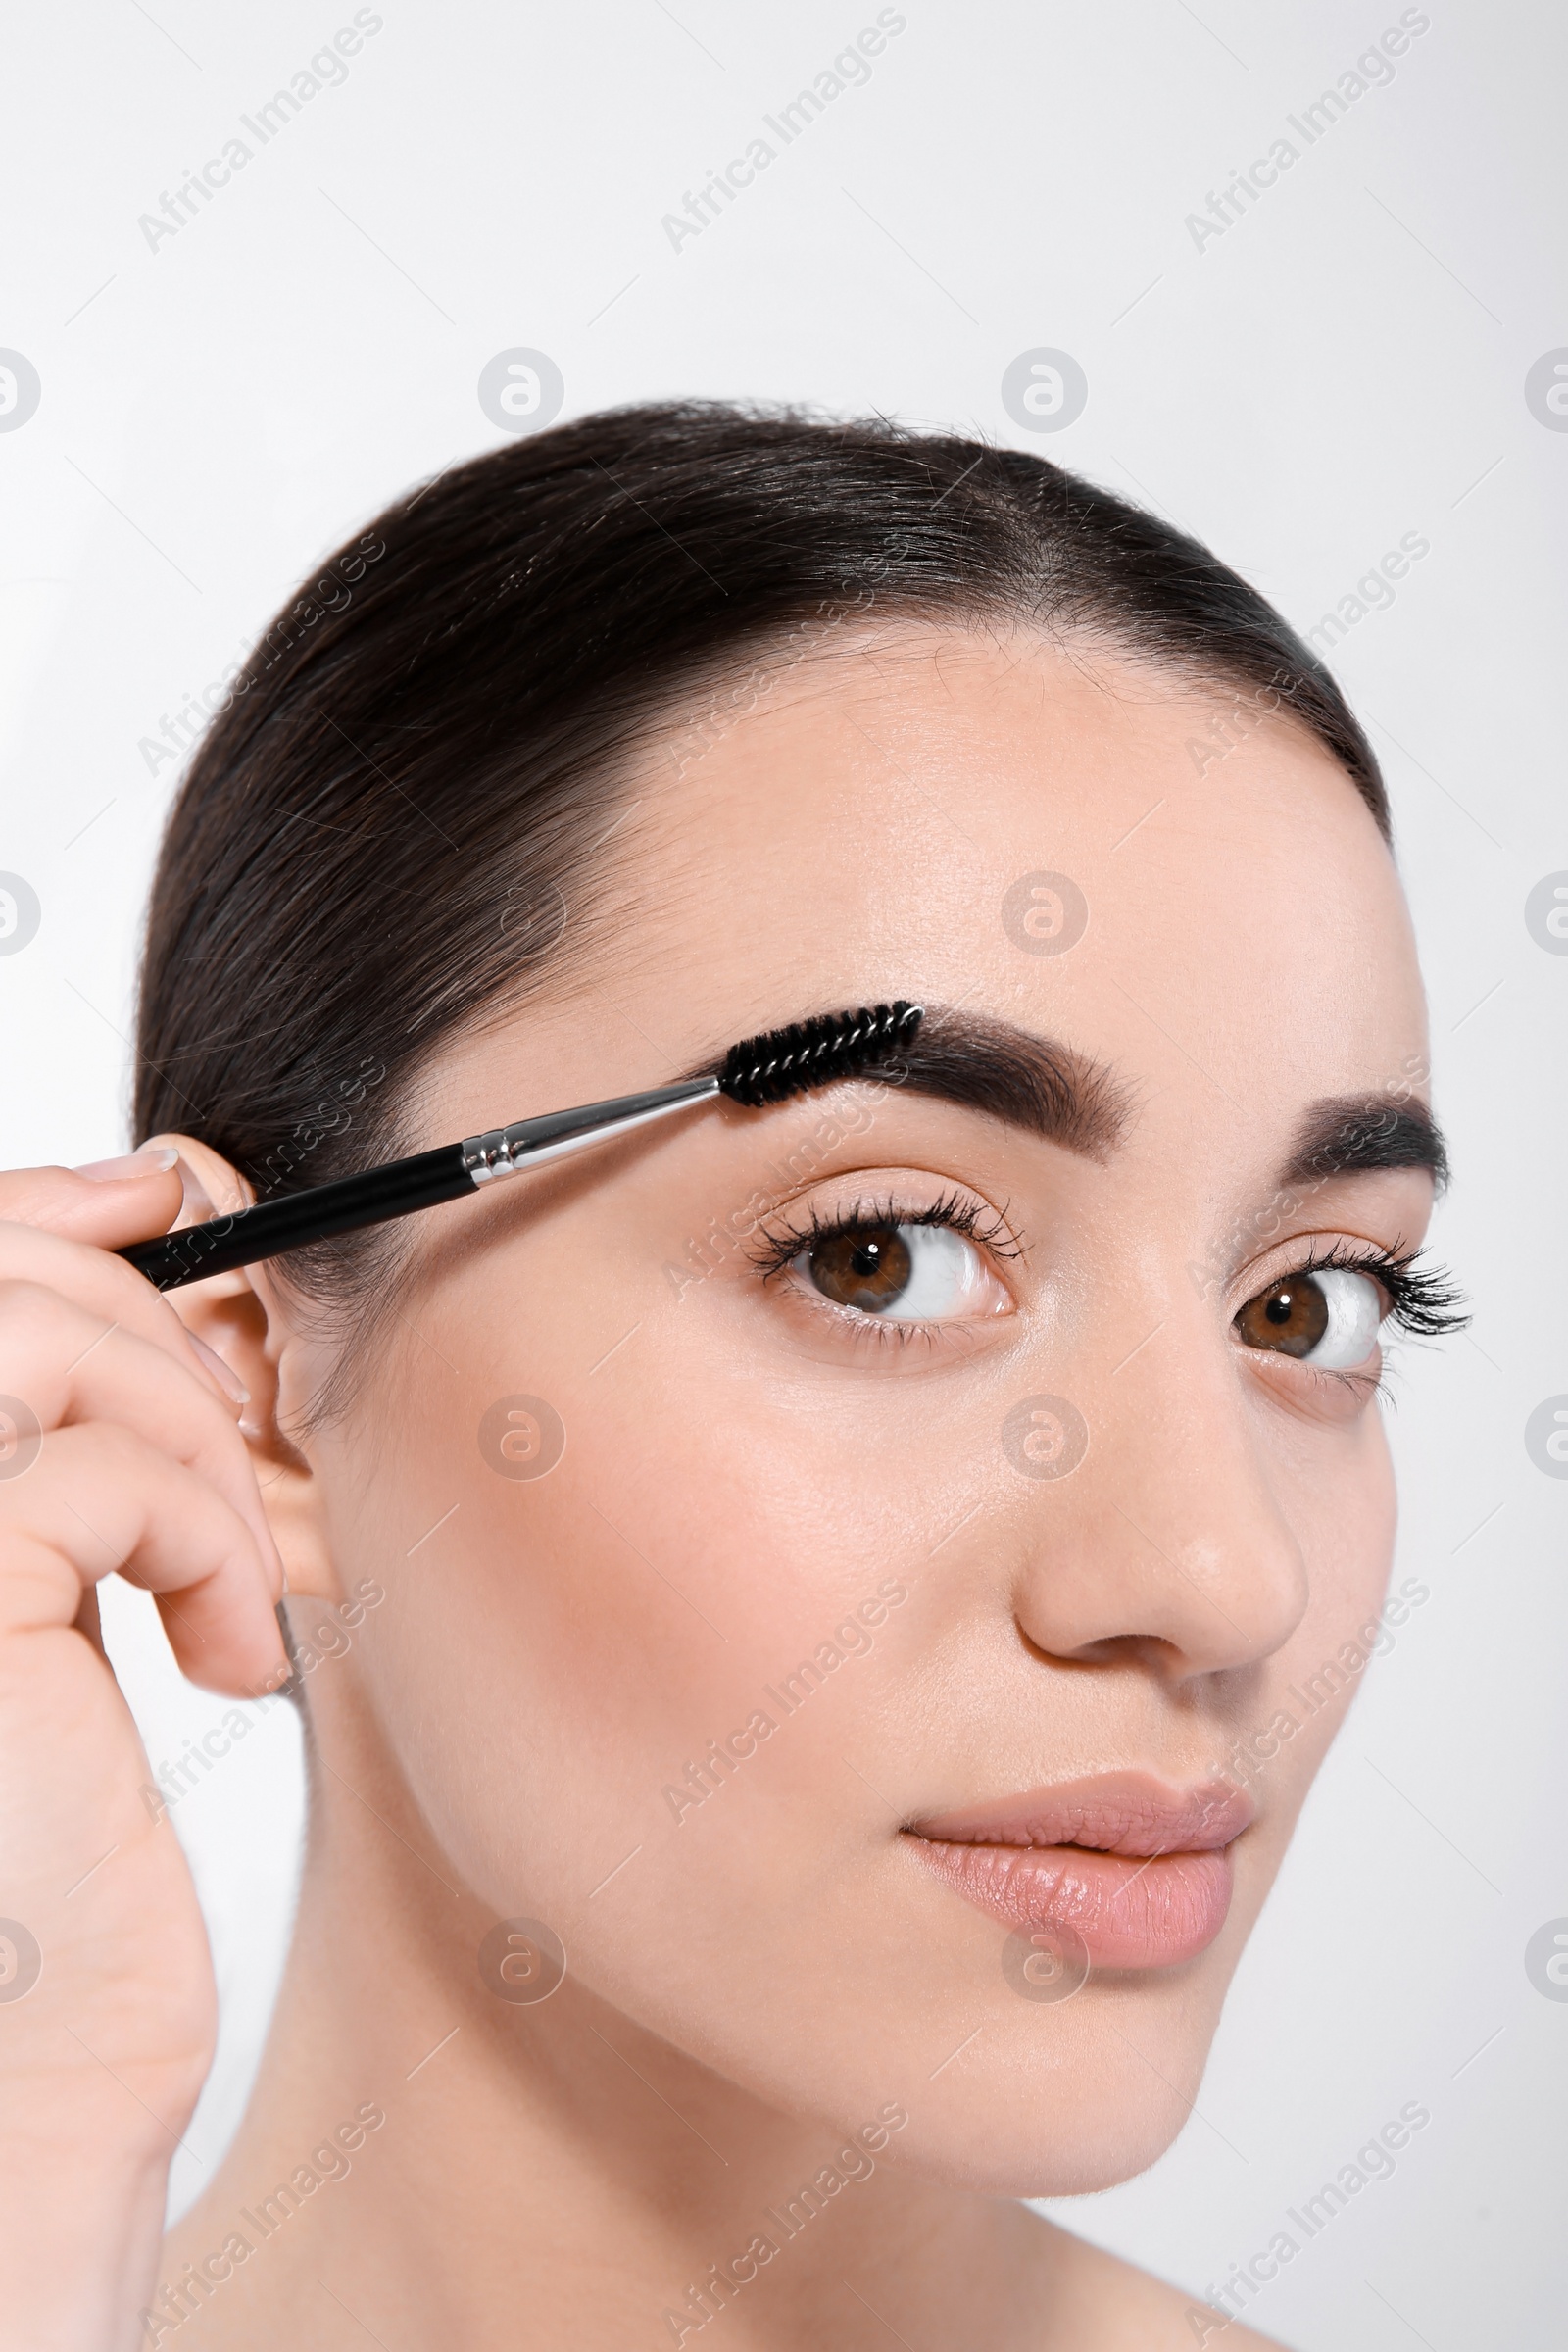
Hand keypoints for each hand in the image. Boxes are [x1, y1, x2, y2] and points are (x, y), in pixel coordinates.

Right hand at [0, 1151, 288, 2350]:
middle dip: (152, 1326)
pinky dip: (207, 1543)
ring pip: (43, 1346)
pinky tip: (226, 1661)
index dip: (41, 1201)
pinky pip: (107, 1477)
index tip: (157, 1199)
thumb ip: (61, 1410)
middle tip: (228, 1462)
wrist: (37, 2053)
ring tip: (224, 1572)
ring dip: (189, 1441)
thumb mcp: (57, 1571)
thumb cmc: (51, 1830)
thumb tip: (140, 1196)